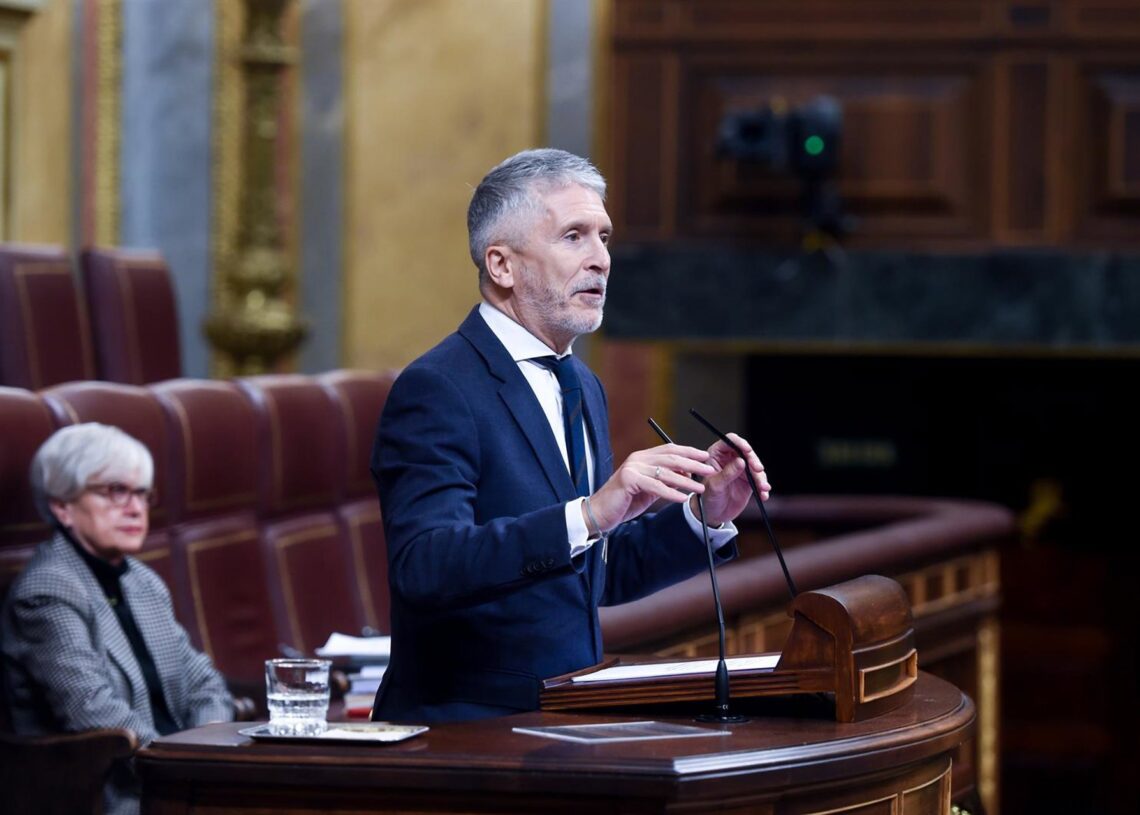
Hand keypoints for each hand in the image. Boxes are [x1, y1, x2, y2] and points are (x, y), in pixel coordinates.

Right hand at [585, 444, 717, 532]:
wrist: (600, 513)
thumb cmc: (624, 502)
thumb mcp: (649, 490)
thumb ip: (665, 481)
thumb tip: (686, 475)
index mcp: (642, 457)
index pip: (670, 449)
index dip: (689, 452)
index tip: (706, 456)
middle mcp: (637, 459)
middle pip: (671, 458)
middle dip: (693, 463)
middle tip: (710, 469)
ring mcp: (632, 468)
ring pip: (666, 472)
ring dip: (687, 481)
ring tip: (701, 487)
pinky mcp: (628, 480)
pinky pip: (655, 486)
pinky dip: (671, 492)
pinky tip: (683, 498)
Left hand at [690, 432, 769, 526]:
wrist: (713, 514)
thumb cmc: (707, 498)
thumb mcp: (715, 486)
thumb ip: (728, 473)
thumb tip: (741, 461)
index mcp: (717, 454)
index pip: (730, 441)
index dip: (740, 443)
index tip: (748, 450)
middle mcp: (730, 459)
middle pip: (746, 452)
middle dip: (754, 461)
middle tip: (758, 470)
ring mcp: (741, 469)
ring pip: (755, 466)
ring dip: (761, 477)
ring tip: (763, 487)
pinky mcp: (749, 480)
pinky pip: (759, 480)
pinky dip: (763, 486)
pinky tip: (763, 494)